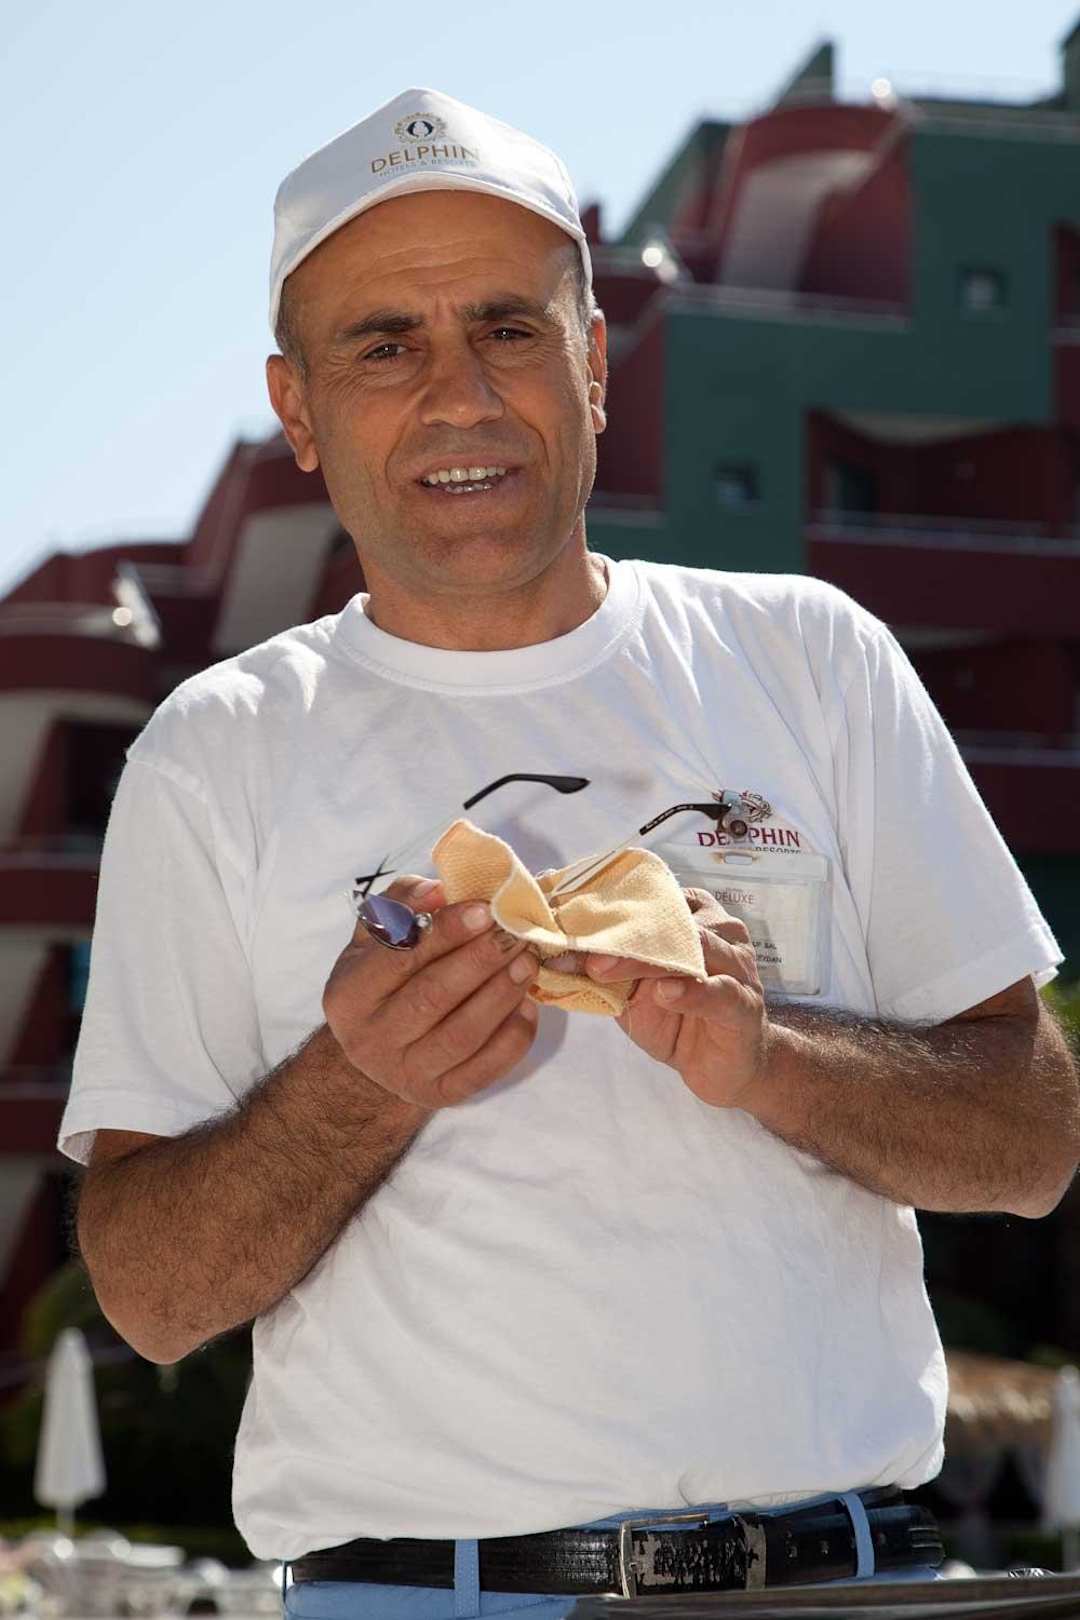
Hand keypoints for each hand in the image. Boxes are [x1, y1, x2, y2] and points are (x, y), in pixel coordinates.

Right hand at [323, 875, 539, 1108]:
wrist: (377, 1054)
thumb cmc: (383, 979)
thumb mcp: (377, 937)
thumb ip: (403, 904)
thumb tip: (440, 891)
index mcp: (350, 993)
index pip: (398, 958)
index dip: (445, 932)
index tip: (485, 910)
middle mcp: (371, 1038)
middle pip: (432, 996)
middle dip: (480, 961)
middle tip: (515, 934)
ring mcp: (405, 1072)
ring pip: (462, 1034)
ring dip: (502, 994)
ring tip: (527, 962)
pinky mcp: (441, 1095)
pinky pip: (485, 1067)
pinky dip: (512, 1035)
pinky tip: (527, 1004)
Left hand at [546, 889, 769, 1108]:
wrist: (724, 1067)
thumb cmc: (677, 1020)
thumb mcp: (633, 991)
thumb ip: (605, 969)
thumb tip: (554, 953)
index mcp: (692, 918)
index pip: (652, 900)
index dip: (608, 908)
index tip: (565, 919)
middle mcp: (720, 932)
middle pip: (668, 921)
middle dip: (619, 935)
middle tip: (579, 952)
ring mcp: (737, 967)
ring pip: (692, 949)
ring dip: (644, 959)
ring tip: (604, 970)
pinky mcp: (744, 1005)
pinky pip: (719, 991)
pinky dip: (691, 991)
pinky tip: (665, 994)